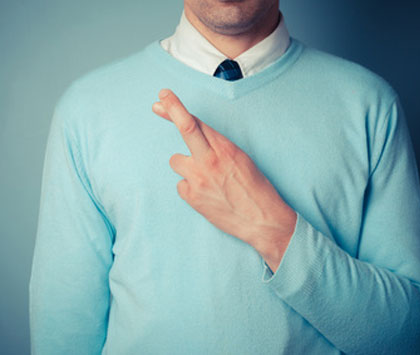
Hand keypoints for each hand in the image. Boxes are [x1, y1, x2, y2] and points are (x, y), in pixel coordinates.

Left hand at [152, 89, 296, 271]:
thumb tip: (197, 136)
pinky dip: (190, 187)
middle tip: (158, 103)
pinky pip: (181, 184)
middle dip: (171, 110)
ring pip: (176, 161)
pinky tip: (206, 194)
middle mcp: (210, 160)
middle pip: (185, 128)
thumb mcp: (241, 159)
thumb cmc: (255, 189)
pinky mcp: (192, 197)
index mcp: (226, 148)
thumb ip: (218, 147)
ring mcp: (198, 179)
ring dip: (186, 166)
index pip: (197, 122)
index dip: (177, 107)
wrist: (262, 220)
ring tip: (205, 178)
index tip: (165, 96)